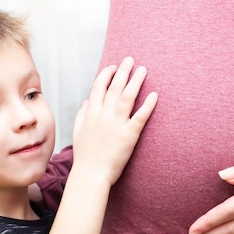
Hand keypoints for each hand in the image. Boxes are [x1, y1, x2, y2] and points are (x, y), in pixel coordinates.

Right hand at [72, 57, 156, 185]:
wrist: (91, 174)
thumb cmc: (85, 156)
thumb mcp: (78, 133)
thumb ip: (82, 115)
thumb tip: (87, 101)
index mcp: (91, 114)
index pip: (98, 88)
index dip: (106, 75)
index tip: (113, 66)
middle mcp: (103, 116)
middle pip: (114, 88)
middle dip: (122, 72)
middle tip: (130, 59)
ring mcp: (116, 125)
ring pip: (127, 97)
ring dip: (135, 82)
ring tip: (143, 70)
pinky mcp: (129, 135)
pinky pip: (140, 117)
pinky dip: (147, 105)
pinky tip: (155, 95)